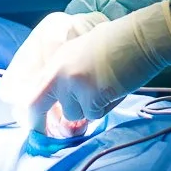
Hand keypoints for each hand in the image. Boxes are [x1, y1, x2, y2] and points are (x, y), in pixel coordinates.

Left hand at [7, 2, 170, 136]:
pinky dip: (105, 108)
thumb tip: (60, 102)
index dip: (31, 113)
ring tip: (104, 88)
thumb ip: (65, 74)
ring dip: (88, 108)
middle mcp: (59, 74)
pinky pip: (94, 115)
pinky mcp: (92, 96)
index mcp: (55, 61)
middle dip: (44, 123)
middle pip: (40, 107)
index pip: (31, 94)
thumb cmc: (116, 43)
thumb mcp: (80, 52)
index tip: (34, 126)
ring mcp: (75, 85)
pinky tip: (114, 90)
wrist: (139, 38)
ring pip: (74, 114)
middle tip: (51, 132)